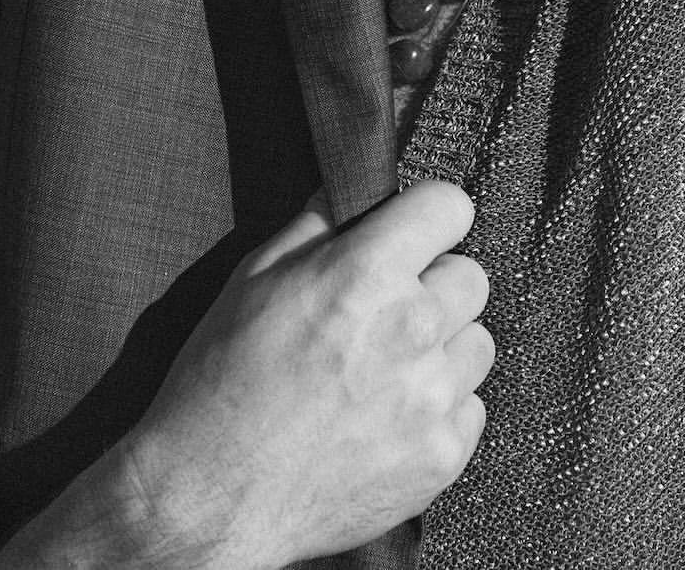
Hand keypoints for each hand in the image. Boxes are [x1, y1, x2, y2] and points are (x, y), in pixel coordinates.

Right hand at [117, 181, 492, 568]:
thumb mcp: (253, 278)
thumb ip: (316, 225)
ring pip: (478, 343)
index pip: (449, 206)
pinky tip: (388, 417)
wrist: (207, 496)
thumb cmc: (220, 382)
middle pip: (471, 277)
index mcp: (363, 273)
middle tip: (386, 311)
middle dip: (434, 285)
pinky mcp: (440, 457)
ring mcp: (430, 398)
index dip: (429, 216)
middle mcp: (409, 328)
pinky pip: (471, 409)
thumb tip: (350, 189)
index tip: (416, 231)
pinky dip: (440, 410)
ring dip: (442, 349)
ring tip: (386, 369)